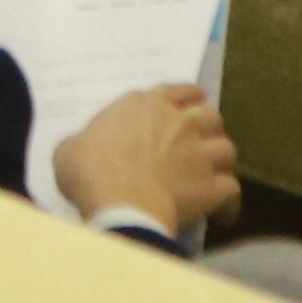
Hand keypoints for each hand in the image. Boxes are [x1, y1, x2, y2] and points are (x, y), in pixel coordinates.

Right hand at [57, 86, 238, 235]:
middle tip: (202, 140)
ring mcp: (199, 154)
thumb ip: (82, 142)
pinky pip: (231, 190)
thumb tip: (81, 149)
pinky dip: (228, 201)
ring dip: (222, 161)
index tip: (194, 99)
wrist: (119, 203)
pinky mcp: (210, 186)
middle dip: (209, 126)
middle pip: (209, 115)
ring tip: (215, 172)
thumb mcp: (70, 149)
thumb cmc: (90, 171)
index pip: (175, 90)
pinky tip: (222, 212)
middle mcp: (179, 123)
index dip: (187, 95)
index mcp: (144, 106)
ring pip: (227, 149)